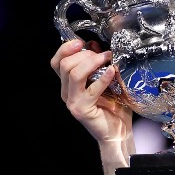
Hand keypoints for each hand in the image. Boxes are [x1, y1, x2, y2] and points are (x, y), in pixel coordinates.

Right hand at [50, 39, 133, 158]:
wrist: (118, 132)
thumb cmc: (114, 107)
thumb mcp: (107, 81)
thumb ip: (99, 65)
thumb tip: (95, 46)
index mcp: (68, 84)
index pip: (57, 62)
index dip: (65, 49)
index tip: (81, 41)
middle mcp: (66, 92)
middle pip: (64, 65)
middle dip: (84, 54)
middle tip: (103, 55)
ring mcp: (72, 102)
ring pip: (73, 74)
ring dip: (92, 62)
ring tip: (107, 59)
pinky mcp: (82, 110)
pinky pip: (90, 89)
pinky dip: (103, 78)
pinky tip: (113, 71)